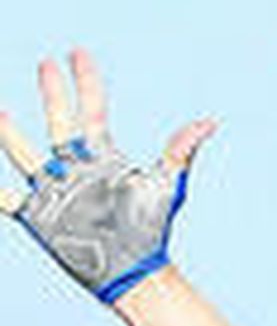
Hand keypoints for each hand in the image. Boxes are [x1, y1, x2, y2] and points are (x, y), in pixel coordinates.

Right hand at [0, 49, 214, 302]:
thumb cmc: (152, 230)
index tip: (78, 55)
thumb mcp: (165, 186)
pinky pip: (4, 197)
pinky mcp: (38, 216)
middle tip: (46, 64)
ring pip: (23, 152)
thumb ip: (180, 153)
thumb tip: (208, 124)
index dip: (85, 83)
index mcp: (103, 159)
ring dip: (7, 131)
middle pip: (60, 123)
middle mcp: (77, 169)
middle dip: (53, 94)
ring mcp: (55, 191)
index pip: (91, 111)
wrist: (133, 270)